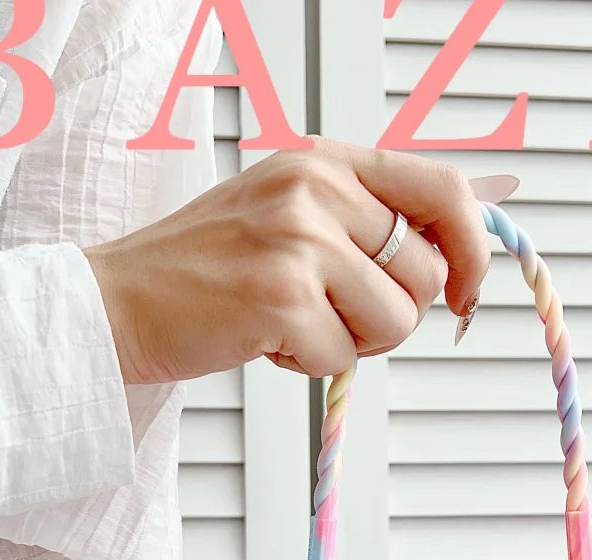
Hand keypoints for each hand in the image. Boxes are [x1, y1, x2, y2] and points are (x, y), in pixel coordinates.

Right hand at [83, 136, 510, 383]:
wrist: (119, 301)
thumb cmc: (204, 266)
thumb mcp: (289, 214)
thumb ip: (365, 220)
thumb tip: (458, 249)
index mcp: (325, 162)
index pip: (443, 190)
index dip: (472, 248)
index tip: (463, 291)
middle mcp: (316, 189)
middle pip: (425, 273)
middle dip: (392, 314)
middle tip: (336, 315)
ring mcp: (298, 240)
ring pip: (395, 321)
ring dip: (352, 341)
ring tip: (294, 323)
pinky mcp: (281, 297)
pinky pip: (344, 356)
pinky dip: (309, 364)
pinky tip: (265, 338)